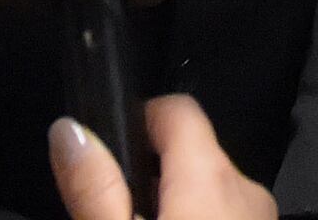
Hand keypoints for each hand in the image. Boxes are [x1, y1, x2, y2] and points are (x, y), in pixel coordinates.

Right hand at [50, 95, 275, 219]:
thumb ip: (96, 190)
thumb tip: (68, 128)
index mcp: (214, 177)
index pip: (178, 109)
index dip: (135, 119)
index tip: (105, 155)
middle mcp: (249, 189)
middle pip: (191, 154)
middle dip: (149, 177)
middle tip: (112, 214)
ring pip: (209, 192)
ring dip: (173, 208)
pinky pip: (225, 218)